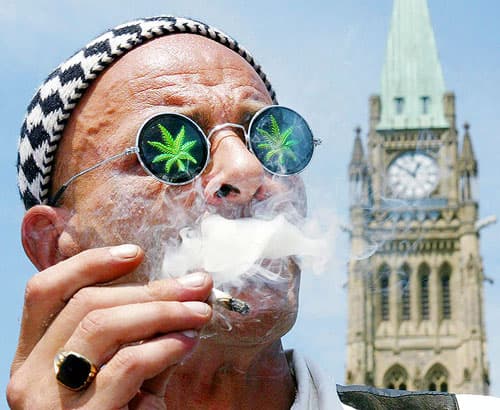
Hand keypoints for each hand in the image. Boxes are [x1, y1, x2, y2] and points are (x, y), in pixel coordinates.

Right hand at [7, 245, 212, 408]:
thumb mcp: (126, 372)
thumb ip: (147, 332)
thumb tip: (190, 285)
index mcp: (33, 357)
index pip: (45, 291)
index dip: (90, 262)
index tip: (137, 252)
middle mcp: (28, 377)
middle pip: (86, 305)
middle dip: (150, 288)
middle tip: (197, 284)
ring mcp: (47, 403)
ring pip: (101, 325)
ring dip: (161, 311)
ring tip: (200, 311)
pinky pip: (124, 367)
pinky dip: (162, 347)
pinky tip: (188, 342)